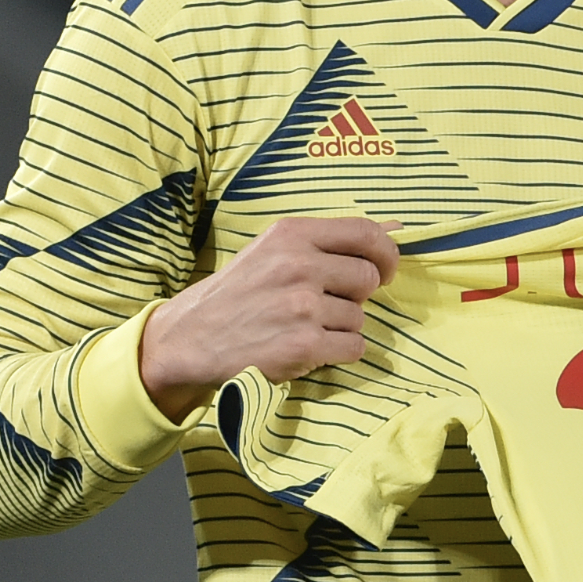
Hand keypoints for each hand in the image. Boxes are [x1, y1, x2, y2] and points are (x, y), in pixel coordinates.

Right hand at [138, 217, 399, 421]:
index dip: (386, 253)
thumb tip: (393, 230)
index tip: (386, 269)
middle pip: (368, 278)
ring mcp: (301, 305)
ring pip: (360, 317)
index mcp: (292, 235)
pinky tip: (312, 347)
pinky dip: (340, 352)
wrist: (189, 338)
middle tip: (329, 305)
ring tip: (307, 327)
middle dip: (358, 296)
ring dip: (342, 327)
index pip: (365, 233)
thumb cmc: (239, 292)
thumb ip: (327, 242)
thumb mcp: (274, 250)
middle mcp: (298, 265)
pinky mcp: (303, 343)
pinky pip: (354, 346)